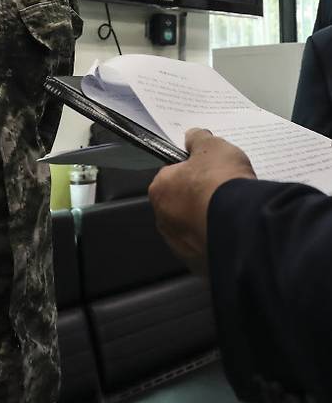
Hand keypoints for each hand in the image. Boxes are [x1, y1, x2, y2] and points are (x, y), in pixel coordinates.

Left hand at [148, 128, 255, 275]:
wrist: (244, 224)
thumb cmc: (221, 182)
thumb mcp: (212, 147)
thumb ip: (199, 140)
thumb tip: (192, 136)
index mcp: (160, 190)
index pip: (171, 176)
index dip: (191, 172)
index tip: (208, 171)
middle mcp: (163, 220)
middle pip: (181, 204)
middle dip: (198, 198)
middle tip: (223, 191)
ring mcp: (181, 246)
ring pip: (194, 228)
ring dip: (209, 221)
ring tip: (233, 212)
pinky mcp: (201, 265)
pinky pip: (209, 248)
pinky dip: (219, 241)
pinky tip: (236, 232)